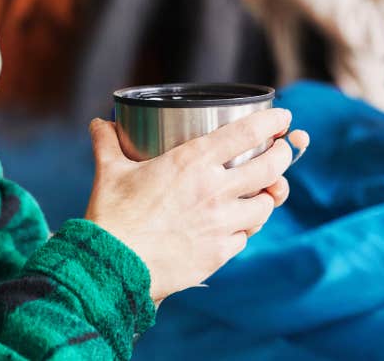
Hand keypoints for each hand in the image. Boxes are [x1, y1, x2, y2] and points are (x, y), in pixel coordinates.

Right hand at [84, 109, 308, 302]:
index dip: (271, 121)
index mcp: (192, 161)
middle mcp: (215, 189)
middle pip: (271, 166)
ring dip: (268, 196)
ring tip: (262, 191)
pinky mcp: (220, 252)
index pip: (247, 133)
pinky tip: (237, 224)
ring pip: (266, 205)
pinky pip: (246, 237)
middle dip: (284, 154)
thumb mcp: (109, 171)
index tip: (282, 117)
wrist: (115, 266)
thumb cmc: (113, 217)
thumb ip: (108, 143)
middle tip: (282, 149)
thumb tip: (99, 123)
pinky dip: (245, 228)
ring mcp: (222, 223)